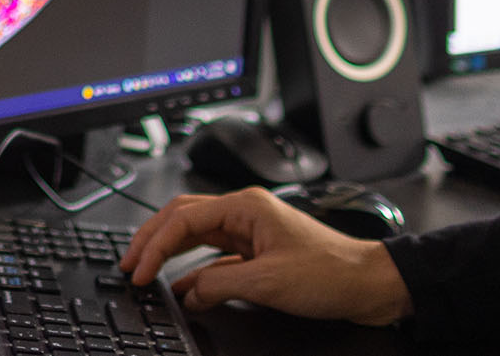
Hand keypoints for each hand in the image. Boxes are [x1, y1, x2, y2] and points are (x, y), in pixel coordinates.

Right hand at [117, 188, 412, 326]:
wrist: (369, 284)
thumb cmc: (332, 272)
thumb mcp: (267, 282)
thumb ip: (220, 284)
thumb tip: (189, 292)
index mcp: (246, 207)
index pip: (183, 219)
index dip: (154, 246)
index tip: (139, 270)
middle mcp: (246, 213)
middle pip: (183, 219)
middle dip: (152, 240)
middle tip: (130, 263)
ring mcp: (252, 232)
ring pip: (197, 236)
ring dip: (170, 253)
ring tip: (147, 271)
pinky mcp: (259, 253)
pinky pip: (215, 257)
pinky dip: (195, 271)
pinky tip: (183, 287)